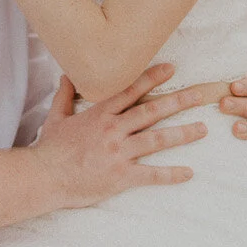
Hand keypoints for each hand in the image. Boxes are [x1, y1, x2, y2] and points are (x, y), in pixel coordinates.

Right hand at [36, 66, 223, 206]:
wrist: (44, 177)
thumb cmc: (50, 149)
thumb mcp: (56, 117)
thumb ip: (64, 96)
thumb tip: (67, 76)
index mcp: (100, 114)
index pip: (131, 91)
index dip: (152, 78)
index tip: (171, 69)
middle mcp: (113, 130)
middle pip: (152, 111)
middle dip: (179, 101)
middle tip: (200, 95)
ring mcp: (119, 152)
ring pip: (157, 139)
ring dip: (183, 133)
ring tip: (203, 129)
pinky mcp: (120, 176)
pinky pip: (151, 175)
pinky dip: (171, 174)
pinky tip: (188, 173)